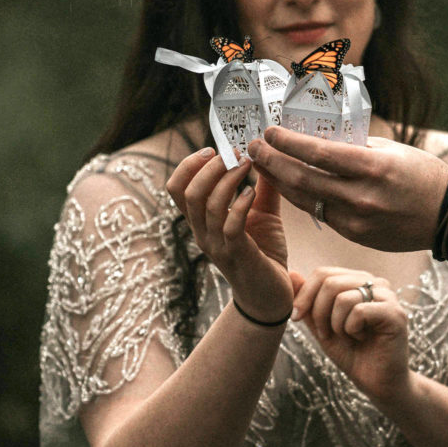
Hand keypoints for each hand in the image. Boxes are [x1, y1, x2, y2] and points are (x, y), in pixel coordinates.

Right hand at [166, 148, 292, 322]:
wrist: (271, 296)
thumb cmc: (264, 253)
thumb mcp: (263, 214)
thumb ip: (262, 187)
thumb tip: (266, 156)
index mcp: (201, 222)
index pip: (177, 189)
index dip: (189, 165)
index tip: (213, 150)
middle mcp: (202, 233)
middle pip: (188, 192)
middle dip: (209, 167)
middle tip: (233, 153)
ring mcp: (217, 245)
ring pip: (208, 205)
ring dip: (228, 179)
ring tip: (247, 165)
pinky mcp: (237, 255)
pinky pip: (230, 225)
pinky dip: (240, 204)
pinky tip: (252, 193)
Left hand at [248, 127, 447, 251]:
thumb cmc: (422, 174)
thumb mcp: (390, 150)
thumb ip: (353, 146)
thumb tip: (316, 137)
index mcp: (371, 168)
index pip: (317, 154)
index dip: (287, 143)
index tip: (269, 131)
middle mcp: (361, 197)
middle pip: (302, 179)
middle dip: (272, 162)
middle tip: (254, 148)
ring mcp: (357, 221)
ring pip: (306, 201)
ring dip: (280, 182)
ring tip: (263, 165)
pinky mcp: (356, 236)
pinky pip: (321, 215)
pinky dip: (302, 199)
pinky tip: (289, 186)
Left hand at [293, 267, 409, 403]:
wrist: (376, 382)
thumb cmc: (351, 352)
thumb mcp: (320, 325)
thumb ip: (307, 301)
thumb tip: (291, 273)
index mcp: (358, 281)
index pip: (323, 273)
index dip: (304, 295)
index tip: (296, 317)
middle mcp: (375, 283)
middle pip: (330, 282)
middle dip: (318, 312)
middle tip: (325, 333)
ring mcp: (387, 296)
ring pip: (342, 297)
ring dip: (336, 325)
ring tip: (348, 337)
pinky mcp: (395, 313)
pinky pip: (359, 311)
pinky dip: (351, 329)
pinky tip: (361, 339)